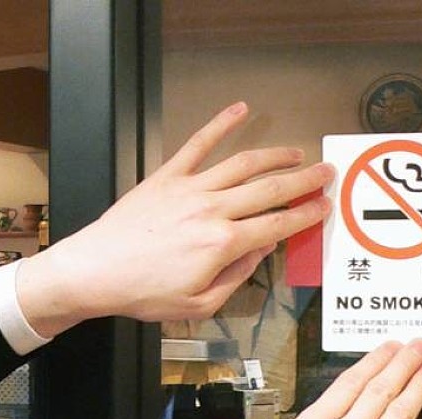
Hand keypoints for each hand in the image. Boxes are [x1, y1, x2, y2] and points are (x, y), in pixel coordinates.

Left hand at [16, 101, 333, 336]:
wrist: (95, 272)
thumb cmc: (142, 293)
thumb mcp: (198, 305)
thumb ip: (235, 279)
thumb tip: (257, 254)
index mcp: (223, 245)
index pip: (277, 226)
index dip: (306, 216)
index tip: (324, 207)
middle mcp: (212, 211)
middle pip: (270, 190)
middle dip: (303, 181)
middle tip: (326, 173)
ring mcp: (189, 189)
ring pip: (243, 164)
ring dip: (275, 155)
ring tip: (296, 152)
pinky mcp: (166, 177)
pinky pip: (198, 145)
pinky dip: (220, 124)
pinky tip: (240, 109)